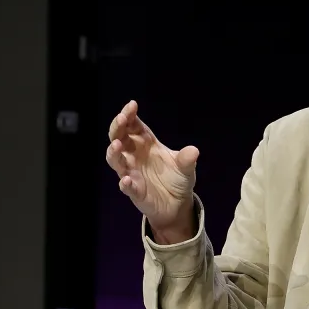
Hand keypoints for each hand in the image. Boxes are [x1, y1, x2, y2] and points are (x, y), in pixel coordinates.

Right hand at [106, 100, 199, 237]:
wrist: (177, 203)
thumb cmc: (176, 178)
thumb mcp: (186, 167)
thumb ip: (187, 159)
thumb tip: (193, 151)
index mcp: (145, 143)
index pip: (133, 125)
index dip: (129, 115)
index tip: (132, 105)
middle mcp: (134, 155)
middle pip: (119, 137)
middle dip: (118, 128)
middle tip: (122, 119)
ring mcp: (131, 172)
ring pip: (116, 160)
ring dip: (114, 152)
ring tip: (117, 145)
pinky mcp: (134, 191)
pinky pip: (127, 187)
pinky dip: (125, 183)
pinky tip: (127, 180)